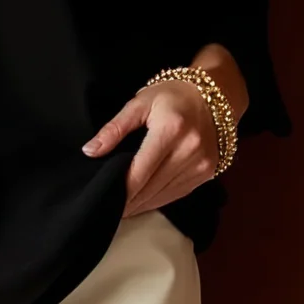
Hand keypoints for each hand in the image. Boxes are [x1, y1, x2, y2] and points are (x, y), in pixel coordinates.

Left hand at [82, 77, 222, 213]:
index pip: (140, 172)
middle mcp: (189, 149)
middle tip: (109, 208)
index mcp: (171, 130)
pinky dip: (159, 199)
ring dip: (142, 204)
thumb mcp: (140, 103)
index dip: (121, 191)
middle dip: (129, 201)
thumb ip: (114, 128)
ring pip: (164, 196)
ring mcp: (201, 163)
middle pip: (151, 188)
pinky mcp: (207, 172)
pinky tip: (144, 201)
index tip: (105, 200)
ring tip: (124, 208)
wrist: (214, 95)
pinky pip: (178, 193)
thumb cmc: (173, 95)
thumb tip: (90, 151)